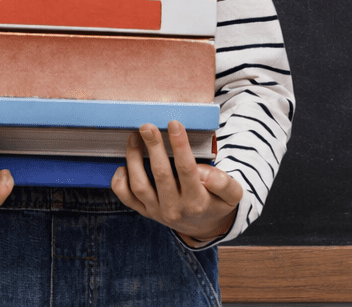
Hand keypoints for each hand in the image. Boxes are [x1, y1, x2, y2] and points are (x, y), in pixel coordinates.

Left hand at [111, 121, 241, 245]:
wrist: (202, 226)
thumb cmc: (217, 203)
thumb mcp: (232, 194)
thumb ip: (223, 182)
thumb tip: (202, 172)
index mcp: (197, 201)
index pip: (187, 170)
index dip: (180, 146)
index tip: (174, 124)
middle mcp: (174, 207)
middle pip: (161, 174)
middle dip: (153, 147)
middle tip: (147, 126)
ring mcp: (157, 210)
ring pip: (140, 185)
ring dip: (134, 159)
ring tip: (134, 137)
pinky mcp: (145, 211)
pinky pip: (127, 198)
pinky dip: (120, 182)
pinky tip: (123, 165)